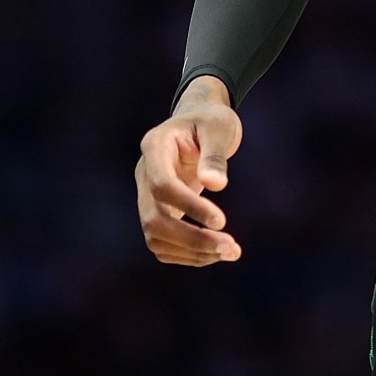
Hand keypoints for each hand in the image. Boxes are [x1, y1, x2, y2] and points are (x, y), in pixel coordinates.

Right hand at [135, 76, 244, 266]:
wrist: (200, 123)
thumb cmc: (211, 121)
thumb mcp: (219, 127)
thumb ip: (215, 155)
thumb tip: (216, 185)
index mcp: (154, 146)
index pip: (162, 186)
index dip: (189, 207)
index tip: (222, 221)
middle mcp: (144, 173)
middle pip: (154, 219)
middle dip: (192, 239)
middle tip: (231, 248)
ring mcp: (146, 195)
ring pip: (155, 236)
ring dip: (192, 252)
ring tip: (231, 252)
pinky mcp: (157, 211)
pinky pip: (163, 242)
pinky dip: (188, 254)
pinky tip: (217, 252)